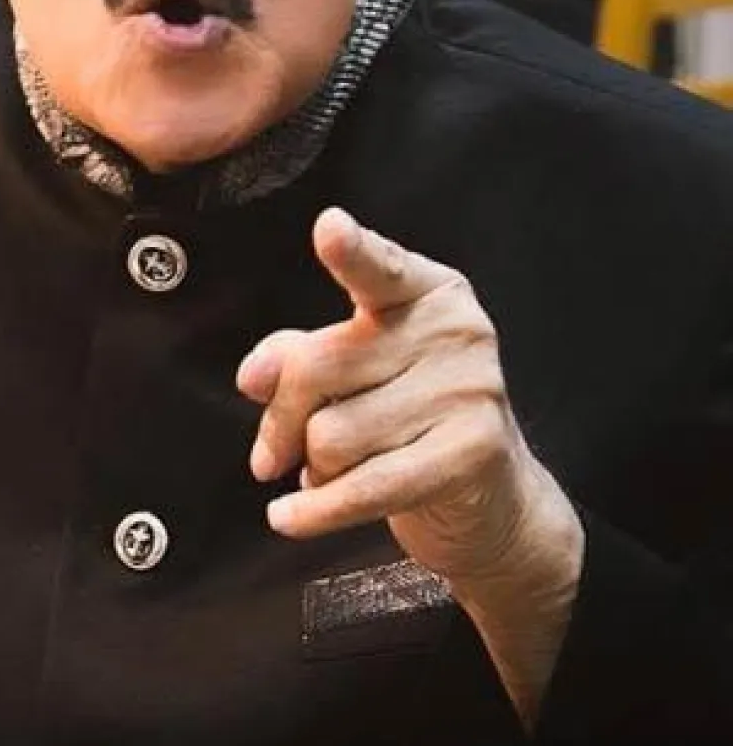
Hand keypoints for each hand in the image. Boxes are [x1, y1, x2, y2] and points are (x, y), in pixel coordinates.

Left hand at [238, 208, 577, 595]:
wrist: (490, 499)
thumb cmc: (410, 419)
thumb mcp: (354, 371)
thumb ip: (297, 358)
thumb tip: (255, 375)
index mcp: (426, 291)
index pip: (378, 267)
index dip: (351, 250)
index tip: (330, 228)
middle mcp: (454, 330)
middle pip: (318, 366)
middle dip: (280, 420)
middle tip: (273, 452)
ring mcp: (469, 389)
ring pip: (332, 435)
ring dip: (313, 468)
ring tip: (332, 472)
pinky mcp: (472, 452)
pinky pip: (364, 486)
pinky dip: (316, 510)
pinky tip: (289, 517)